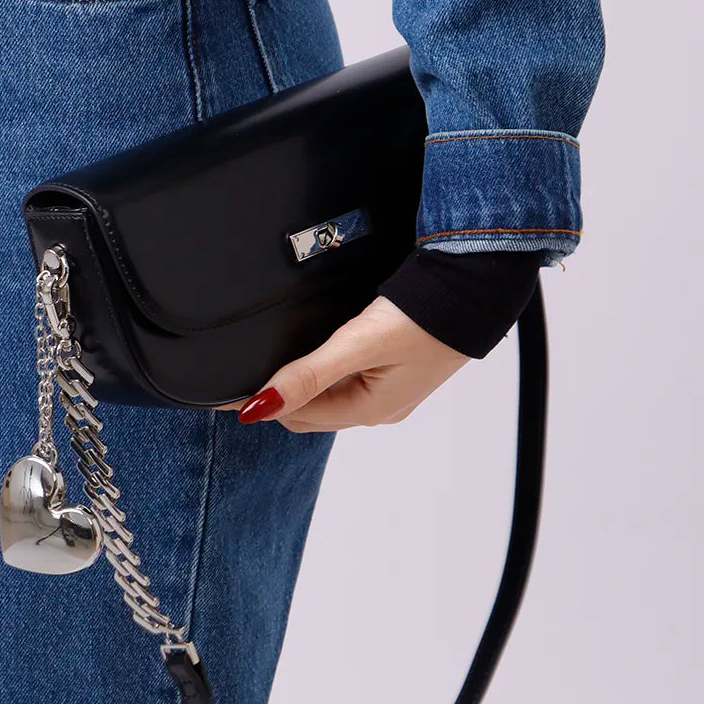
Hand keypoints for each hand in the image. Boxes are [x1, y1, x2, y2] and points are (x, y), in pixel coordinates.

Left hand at [214, 296, 469, 431]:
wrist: (477, 287)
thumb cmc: (426, 316)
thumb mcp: (358, 344)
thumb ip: (308, 374)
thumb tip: (259, 406)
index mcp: (368, 410)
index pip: (295, 417)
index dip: (261, 400)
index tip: (226, 387)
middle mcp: (380, 407)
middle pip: (312, 410)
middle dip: (281, 394)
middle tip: (247, 366)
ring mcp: (392, 389)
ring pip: (332, 394)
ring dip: (305, 381)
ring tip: (278, 355)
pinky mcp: (400, 367)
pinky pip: (351, 378)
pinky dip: (328, 369)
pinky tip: (321, 348)